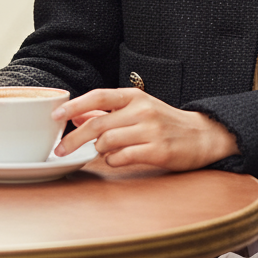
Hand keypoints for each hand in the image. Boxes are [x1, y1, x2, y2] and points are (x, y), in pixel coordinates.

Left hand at [53, 88, 239, 169]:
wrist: (203, 136)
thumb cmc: (165, 123)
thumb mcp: (138, 110)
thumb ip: (108, 112)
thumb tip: (75, 116)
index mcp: (136, 96)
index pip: (99, 96)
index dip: (74, 105)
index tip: (55, 115)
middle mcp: (143, 110)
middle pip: (97, 124)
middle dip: (73, 139)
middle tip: (59, 150)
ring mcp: (151, 130)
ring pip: (107, 142)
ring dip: (98, 150)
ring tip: (104, 152)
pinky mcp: (158, 151)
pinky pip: (122, 157)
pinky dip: (113, 160)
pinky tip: (118, 159)